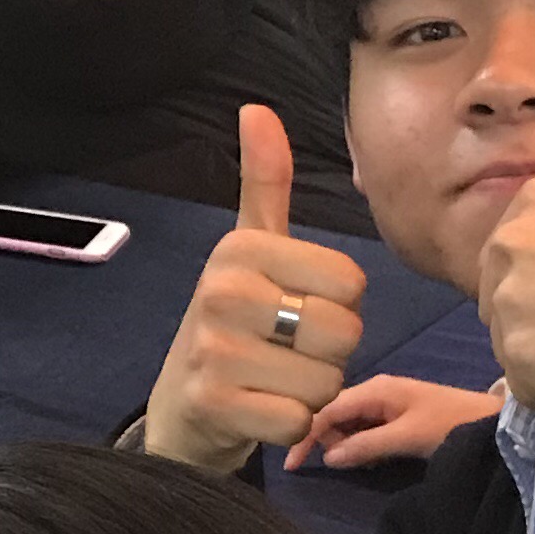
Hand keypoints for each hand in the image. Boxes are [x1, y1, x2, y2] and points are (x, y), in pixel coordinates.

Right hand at [136, 107, 370, 470]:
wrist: (183, 404)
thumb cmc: (235, 322)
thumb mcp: (249, 249)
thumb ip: (266, 182)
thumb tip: (257, 109)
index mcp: (240, 249)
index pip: (351, 283)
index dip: (337, 306)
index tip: (295, 309)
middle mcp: (222, 291)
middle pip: (344, 332)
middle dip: (327, 353)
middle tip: (284, 352)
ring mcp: (214, 349)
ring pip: (326, 379)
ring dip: (309, 391)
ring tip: (271, 380)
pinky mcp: (214, 404)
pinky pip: (298, 419)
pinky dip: (289, 424)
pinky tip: (259, 411)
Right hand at [285, 375, 505, 471]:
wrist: (493, 422)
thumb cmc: (452, 425)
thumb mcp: (407, 438)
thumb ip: (366, 446)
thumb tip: (329, 458)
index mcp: (376, 389)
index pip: (326, 409)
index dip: (305, 435)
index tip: (292, 465)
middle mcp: (376, 391)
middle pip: (333, 415)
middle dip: (329, 441)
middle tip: (347, 465)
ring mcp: (386, 402)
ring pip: (348, 424)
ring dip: (347, 445)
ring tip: (365, 463)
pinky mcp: (395, 415)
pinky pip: (365, 429)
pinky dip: (362, 445)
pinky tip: (373, 459)